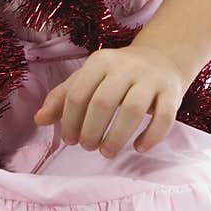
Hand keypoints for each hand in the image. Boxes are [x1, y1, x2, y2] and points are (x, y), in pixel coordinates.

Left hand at [32, 46, 188, 156]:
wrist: (161, 58)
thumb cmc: (117, 75)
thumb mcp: (88, 78)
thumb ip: (63, 97)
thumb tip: (39, 120)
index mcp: (100, 62)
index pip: (78, 93)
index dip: (69, 121)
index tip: (69, 140)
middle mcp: (125, 67)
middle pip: (103, 102)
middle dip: (91, 131)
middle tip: (87, 147)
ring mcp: (150, 80)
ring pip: (133, 110)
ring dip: (117, 137)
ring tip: (107, 152)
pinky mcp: (172, 93)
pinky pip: (164, 117)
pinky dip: (151, 136)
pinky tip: (139, 148)